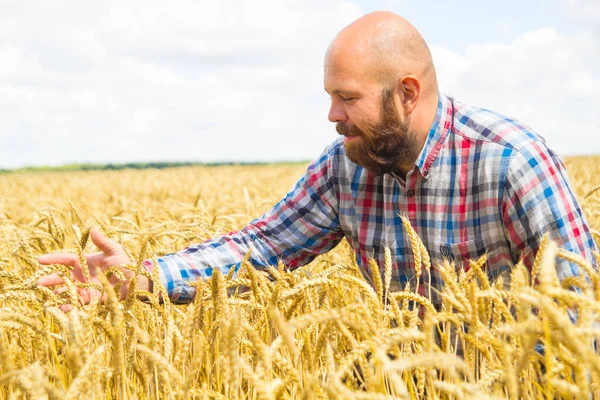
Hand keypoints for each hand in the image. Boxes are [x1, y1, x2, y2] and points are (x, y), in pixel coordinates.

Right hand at [37, 227, 151, 305]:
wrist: (133, 281)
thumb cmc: (123, 263)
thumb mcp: (114, 251)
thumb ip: (103, 242)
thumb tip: (93, 229)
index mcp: (83, 262)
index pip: (65, 259)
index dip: (53, 259)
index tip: (40, 260)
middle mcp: (80, 275)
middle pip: (61, 277)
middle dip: (50, 280)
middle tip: (38, 283)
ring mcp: (83, 288)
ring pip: (66, 291)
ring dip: (56, 294)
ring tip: (46, 298)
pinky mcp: (89, 300)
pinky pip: (76, 303)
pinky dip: (68, 306)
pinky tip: (60, 308)